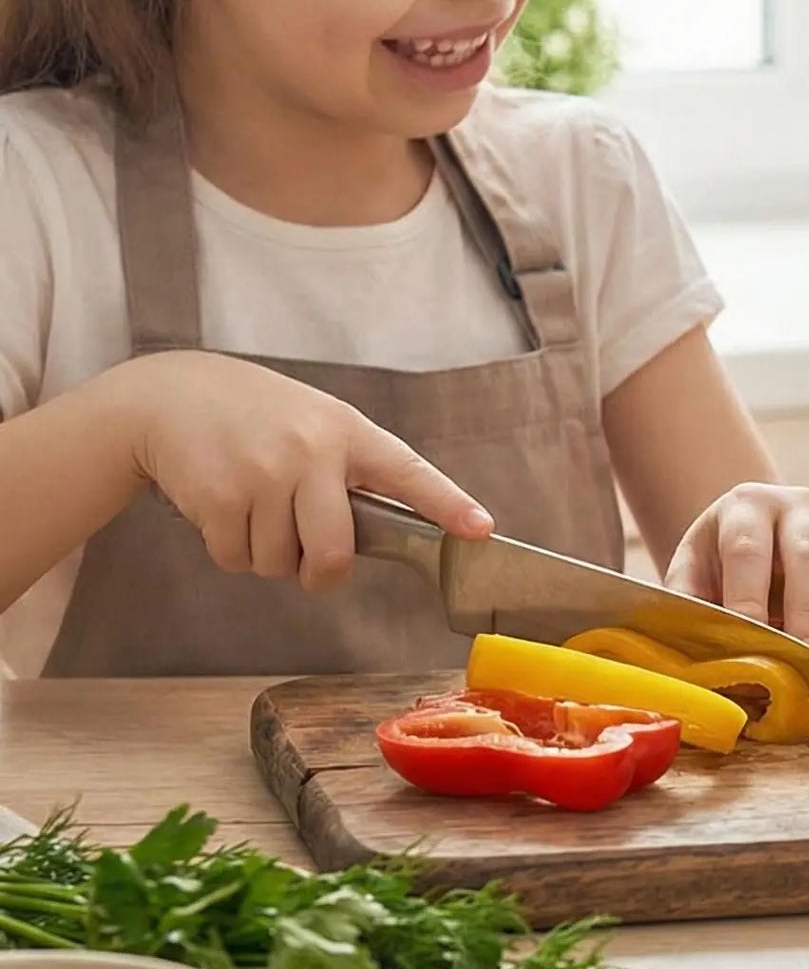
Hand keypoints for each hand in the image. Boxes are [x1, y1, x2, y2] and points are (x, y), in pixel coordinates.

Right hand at [114, 351, 491, 590]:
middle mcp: (311, 451)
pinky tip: (222, 507)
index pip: (408, 473)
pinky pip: (236, 559)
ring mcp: (263, 473)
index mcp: (347, 432)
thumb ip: (351, 471)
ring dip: (266, 556)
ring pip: (278, 563)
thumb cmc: (255, 417)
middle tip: (309, 563)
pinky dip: (229, 550)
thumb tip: (393, 534)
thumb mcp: (315, 423)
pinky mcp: (219, 495)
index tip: (480, 530)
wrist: (169, 395)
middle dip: (321, 573)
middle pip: (333, 553)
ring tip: (253, 508)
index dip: (447, 505)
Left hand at [663, 483, 808, 670]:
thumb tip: (694, 658)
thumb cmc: (720, 563)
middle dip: (808, 616)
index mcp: (747, 506)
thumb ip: (689, 605)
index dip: (749, 599)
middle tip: (804, 664)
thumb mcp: (693, 572)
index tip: (752, 646)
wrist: (757, 534)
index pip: (748, 550)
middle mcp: (801, 508)